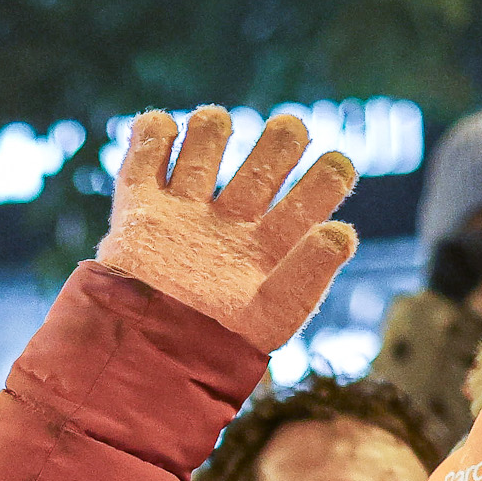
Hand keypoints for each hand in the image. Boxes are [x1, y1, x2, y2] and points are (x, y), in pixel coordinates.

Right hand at [91, 106, 358, 349]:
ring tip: (213, 129)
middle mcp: (230, 227)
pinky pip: (147, 153)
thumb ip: (309, 272)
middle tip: (286, 132)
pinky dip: (154, 131)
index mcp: (269, 251)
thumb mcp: (273, 315)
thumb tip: (342, 231)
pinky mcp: (140, 210)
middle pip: (265, 159)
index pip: (311, 199)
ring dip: (213, 125)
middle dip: (280, 139)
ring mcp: (184, 214)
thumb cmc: (213, 345)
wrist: (140, 355)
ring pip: (206, 142)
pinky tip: (164, 133)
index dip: (328, 176)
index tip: (337, 165)